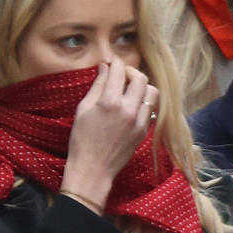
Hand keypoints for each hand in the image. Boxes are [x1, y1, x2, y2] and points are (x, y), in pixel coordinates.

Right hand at [60, 57, 158, 212]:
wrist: (93, 169)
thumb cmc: (82, 140)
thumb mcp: (83, 109)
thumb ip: (97, 86)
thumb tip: (104, 67)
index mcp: (110, 102)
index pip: (119, 71)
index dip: (115, 62)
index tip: (111, 62)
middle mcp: (129, 109)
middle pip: (140, 78)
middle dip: (130, 71)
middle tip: (121, 75)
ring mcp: (140, 121)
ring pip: (151, 92)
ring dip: (141, 86)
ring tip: (129, 90)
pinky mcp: (144, 131)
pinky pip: (151, 108)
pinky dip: (144, 102)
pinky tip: (132, 105)